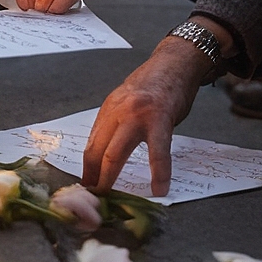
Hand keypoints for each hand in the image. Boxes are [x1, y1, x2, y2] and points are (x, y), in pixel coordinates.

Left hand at [82, 35, 209, 195]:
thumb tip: (107, 154)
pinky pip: (158, 152)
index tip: (87, 186)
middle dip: (93, 178)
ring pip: (116, 153)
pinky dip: (159, 173)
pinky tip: (159, 188)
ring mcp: (137, 115)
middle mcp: (118, 111)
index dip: (87, 169)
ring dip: (110, 178)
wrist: (175, 63)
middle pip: (96, 151)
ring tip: (110, 197)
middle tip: (92, 198)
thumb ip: (117, 124)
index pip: (91, 144)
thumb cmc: (154, 85)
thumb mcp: (126, 101)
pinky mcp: (160, 119)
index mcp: (109, 109)